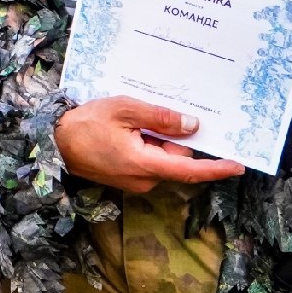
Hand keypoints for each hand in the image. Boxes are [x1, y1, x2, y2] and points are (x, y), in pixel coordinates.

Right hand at [54, 96, 245, 194]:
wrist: (52, 144)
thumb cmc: (85, 124)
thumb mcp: (125, 110)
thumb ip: (161, 118)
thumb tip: (192, 126)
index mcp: (145, 164)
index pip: (189, 170)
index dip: (216, 169)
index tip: (239, 166)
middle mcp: (144, 180)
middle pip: (175, 159)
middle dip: (172, 138)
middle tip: (152, 114)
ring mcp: (134, 182)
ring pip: (161, 159)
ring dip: (155, 140)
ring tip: (131, 121)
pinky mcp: (126, 179)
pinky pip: (147, 162)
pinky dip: (145, 145)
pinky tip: (126, 130)